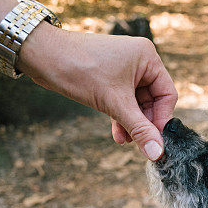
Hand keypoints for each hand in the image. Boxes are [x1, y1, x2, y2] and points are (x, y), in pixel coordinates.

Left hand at [19, 23, 176, 159]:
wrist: (40, 55)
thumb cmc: (78, 68)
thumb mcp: (113, 102)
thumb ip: (138, 128)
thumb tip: (157, 153)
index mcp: (148, 57)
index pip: (167, 95)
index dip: (161, 119)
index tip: (155, 140)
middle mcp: (139, 61)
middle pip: (153, 101)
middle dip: (143, 123)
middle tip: (140, 144)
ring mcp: (124, 69)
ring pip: (137, 103)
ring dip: (131, 123)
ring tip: (125, 141)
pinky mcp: (110, 77)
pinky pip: (123, 101)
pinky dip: (120, 116)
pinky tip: (117, 133)